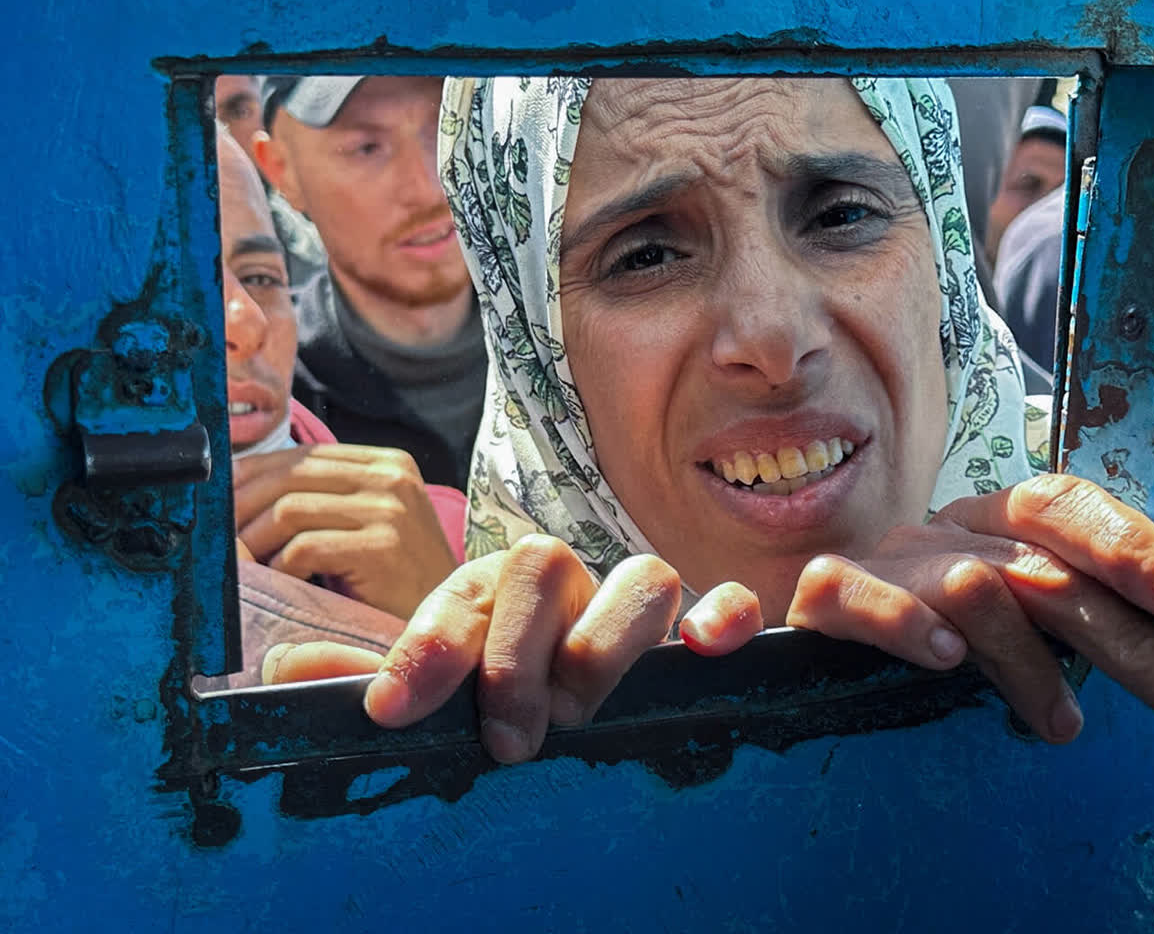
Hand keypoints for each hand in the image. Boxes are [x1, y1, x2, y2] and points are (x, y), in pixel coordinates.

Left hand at [233, 444, 457, 619]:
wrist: (445, 632)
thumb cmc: (395, 587)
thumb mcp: (363, 529)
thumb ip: (320, 503)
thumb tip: (233, 497)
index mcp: (386, 464)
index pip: (298, 455)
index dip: (248, 479)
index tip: (214, 508)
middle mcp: (391, 477)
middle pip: (287, 476)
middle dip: (238, 511)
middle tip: (213, 546)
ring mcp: (390, 509)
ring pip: (287, 510)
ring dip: (252, 545)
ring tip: (241, 572)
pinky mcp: (383, 545)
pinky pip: (303, 548)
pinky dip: (279, 570)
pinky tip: (282, 588)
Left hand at [263, 535, 682, 762]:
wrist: (577, 704)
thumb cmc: (498, 705)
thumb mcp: (433, 699)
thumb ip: (369, 682)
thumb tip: (280, 675)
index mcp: (492, 593)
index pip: (459, 593)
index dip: (426, 645)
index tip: (395, 710)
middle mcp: (565, 587)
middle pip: (543, 564)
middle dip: (515, 651)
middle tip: (501, 736)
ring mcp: (633, 605)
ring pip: (640, 578)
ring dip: (605, 644)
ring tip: (576, 713)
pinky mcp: (697, 631)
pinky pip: (725, 602)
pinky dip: (724, 613)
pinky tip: (707, 648)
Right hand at [683, 473, 1153, 743]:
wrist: (810, 657)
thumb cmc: (935, 650)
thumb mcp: (1018, 632)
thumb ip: (1079, 631)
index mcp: (994, 524)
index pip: (1061, 505)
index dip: (1126, 543)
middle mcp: (943, 530)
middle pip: (1040, 563)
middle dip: (1122, 634)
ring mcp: (885, 560)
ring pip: (970, 584)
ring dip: (1027, 657)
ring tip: (1064, 724)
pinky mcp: (824, 594)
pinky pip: (857, 593)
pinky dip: (902, 622)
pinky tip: (944, 662)